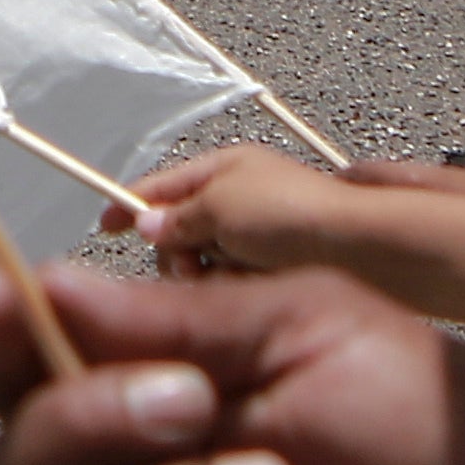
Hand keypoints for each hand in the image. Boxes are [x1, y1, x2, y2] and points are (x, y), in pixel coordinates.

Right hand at [105, 149, 464, 278]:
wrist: (360, 250)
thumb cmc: (293, 216)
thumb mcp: (223, 205)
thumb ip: (179, 216)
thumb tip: (147, 225)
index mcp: (227, 169)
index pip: (163, 184)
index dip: (131, 204)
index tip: (104, 228)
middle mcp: (241, 201)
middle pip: (179, 232)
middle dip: (176, 251)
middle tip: (190, 265)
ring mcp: (259, 240)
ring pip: (203, 267)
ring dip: (206, 275)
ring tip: (227, 278)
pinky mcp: (274, 275)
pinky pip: (232, 289)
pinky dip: (232, 292)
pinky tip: (247, 295)